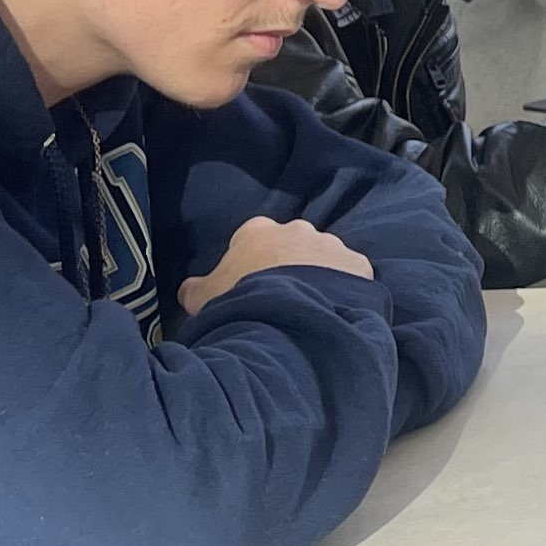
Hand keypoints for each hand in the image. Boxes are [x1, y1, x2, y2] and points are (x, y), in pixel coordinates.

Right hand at [179, 215, 373, 313]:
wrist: (288, 317)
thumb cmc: (238, 300)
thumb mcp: (203, 297)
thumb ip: (195, 288)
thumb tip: (188, 289)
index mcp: (258, 230)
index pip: (253, 240)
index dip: (251, 264)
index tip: (250, 287)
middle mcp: (297, 229)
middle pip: (291, 245)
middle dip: (288, 266)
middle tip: (282, 298)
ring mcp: (330, 245)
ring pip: (324, 259)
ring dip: (319, 277)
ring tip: (310, 308)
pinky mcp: (358, 265)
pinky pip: (352, 275)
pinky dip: (345, 290)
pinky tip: (335, 311)